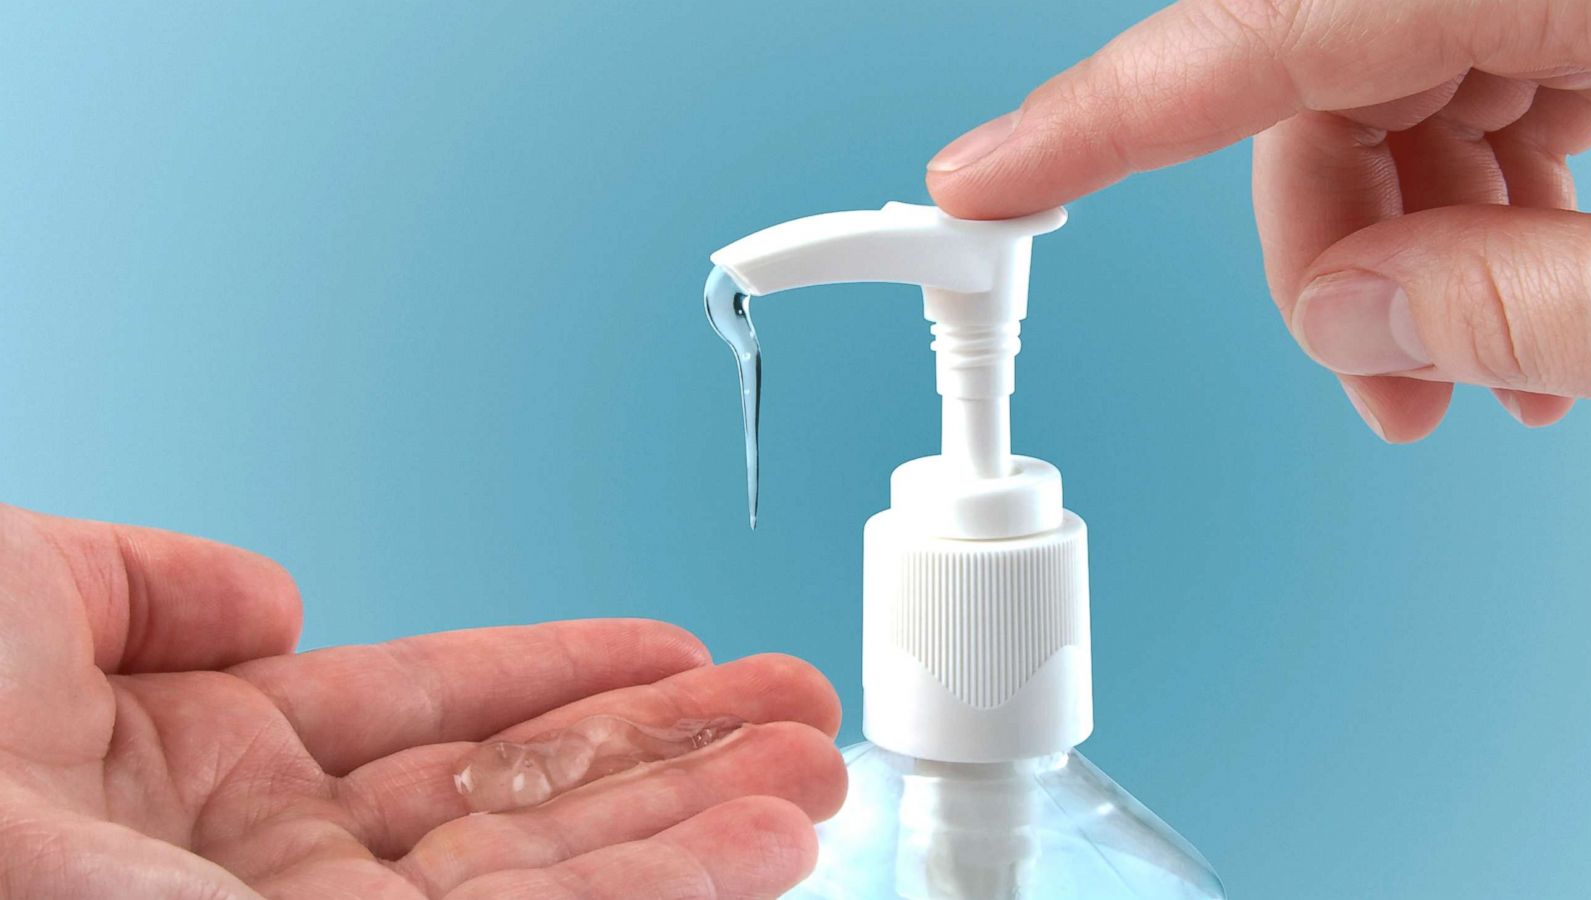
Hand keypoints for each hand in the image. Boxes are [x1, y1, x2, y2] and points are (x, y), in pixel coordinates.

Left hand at [0, 505, 844, 897]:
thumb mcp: (10, 596)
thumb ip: (146, 581)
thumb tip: (271, 591)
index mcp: (196, 773)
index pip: (428, 720)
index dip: (559, 679)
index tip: (671, 653)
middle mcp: (271, 876)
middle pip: (520, 810)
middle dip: (670, 756)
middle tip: (794, 717)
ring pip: (554, 887)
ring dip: (698, 828)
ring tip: (811, 777)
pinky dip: (657, 893)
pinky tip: (756, 847)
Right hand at [926, 0, 1590, 440]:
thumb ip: (1514, 302)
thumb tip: (1347, 315)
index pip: (1252, 24)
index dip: (1094, 114)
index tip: (980, 182)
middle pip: (1314, 73)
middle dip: (1325, 247)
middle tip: (1382, 387)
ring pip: (1396, 88)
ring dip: (1412, 241)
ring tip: (1481, 383)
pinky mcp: (1586, 1)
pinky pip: (1487, 81)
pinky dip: (1478, 198)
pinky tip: (1526, 304)